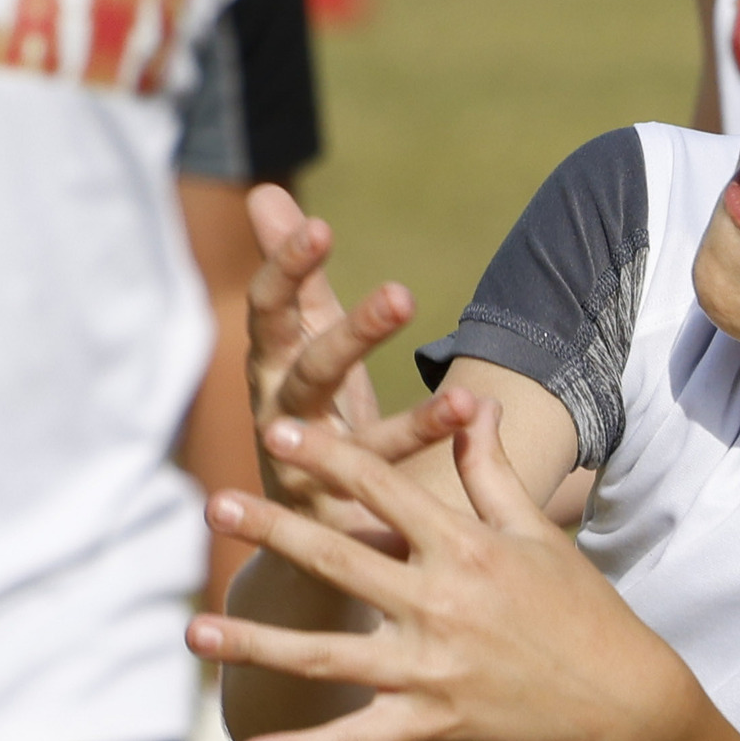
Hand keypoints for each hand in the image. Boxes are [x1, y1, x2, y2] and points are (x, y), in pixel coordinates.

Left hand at [196, 404, 689, 740]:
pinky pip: (356, 737)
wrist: (624, 703)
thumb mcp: (537, 531)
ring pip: (327, 654)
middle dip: (273, 529)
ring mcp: (433, 667)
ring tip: (195, 627)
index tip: (280, 429)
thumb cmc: (580, 609)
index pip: (384, 489)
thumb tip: (475, 399)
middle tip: (213, 503)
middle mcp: (441, 602)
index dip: (331, 456)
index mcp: (463, 547)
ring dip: (257, 643)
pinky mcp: (433, 724)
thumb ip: (490, 469)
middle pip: (340, 558)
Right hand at [242, 182, 464, 535]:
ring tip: (462, 399)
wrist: (303, 549)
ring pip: (349, 441)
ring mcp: (306, 473)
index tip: (319, 226)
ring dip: (411, 425)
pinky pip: (388, 485)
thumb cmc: (312, 423)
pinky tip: (474, 421)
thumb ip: (297, 279)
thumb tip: (265, 191)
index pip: (268, 311)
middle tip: (402, 296)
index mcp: (269, 368)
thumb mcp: (303, 348)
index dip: (285, 268)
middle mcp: (278, 417)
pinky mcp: (339, 520)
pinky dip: (429, 453)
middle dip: (350, 334)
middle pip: (308, 370)